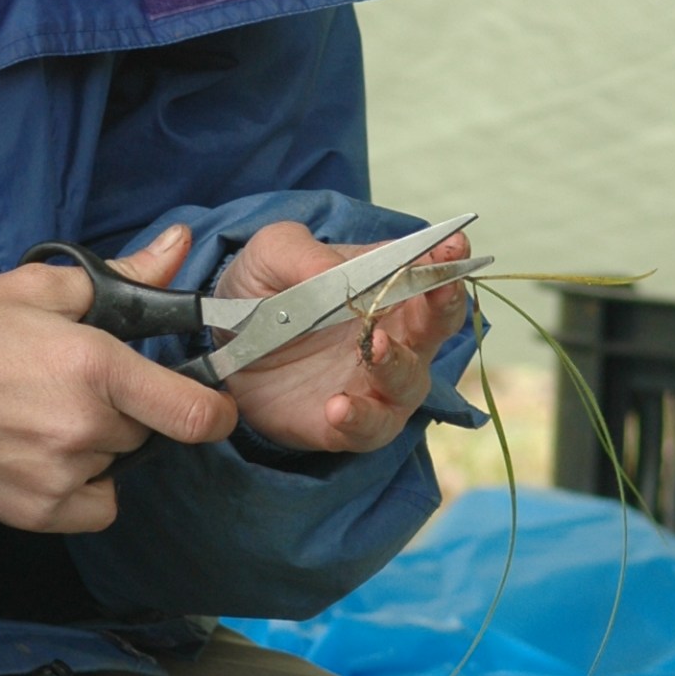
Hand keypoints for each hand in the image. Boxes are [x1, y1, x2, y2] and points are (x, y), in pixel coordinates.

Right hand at [0, 225, 238, 532]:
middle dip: (126, 409)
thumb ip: (122, 276)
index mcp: (94, 367)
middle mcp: (85, 428)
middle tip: (75, 388)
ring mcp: (60, 476)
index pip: (194, 412)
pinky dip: (82, 486)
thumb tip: (180, 245)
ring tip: (42, 416)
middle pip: (146, 430)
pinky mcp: (37, 512)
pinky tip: (44, 456)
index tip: (211, 405)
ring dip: (98, 445)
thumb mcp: (40, 287)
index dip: (214, 412)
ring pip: (116, 464)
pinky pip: (94, 506)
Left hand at [215, 222, 470, 453]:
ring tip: (373, 347)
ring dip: (398, 364)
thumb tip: (330, 268)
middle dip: (443, 306)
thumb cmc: (261, 291)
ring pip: (411, 381)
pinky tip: (338, 408)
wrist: (221, 347)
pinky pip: (370, 428)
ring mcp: (375, 383)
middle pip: (437, 325)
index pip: (430, 271)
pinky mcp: (347, 424)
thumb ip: (300, 253)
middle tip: (438, 291)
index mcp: (384, 287)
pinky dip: (361, 418)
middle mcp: (394, 336)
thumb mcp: (270, 255)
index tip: (452, 247)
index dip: (446, 260)